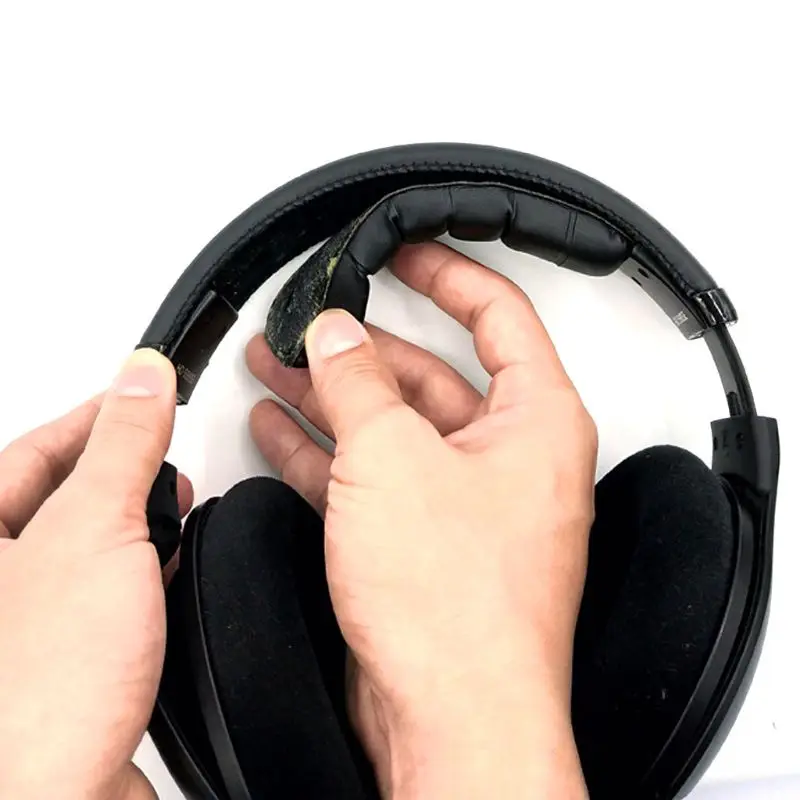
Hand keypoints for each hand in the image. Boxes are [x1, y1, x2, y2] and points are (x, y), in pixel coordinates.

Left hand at [0, 350, 190, 799]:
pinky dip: (145, 574)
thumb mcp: (93, 531)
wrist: (64, 799)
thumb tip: (142, 377)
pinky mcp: (74, 659)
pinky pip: (113, 592)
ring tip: (175, 512)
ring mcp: (33, 624)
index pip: (34, 448)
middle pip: (59, 494)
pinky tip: (169, 576)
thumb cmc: (38, 691)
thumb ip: (121, 445)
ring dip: (140, 524)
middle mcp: (3, 582)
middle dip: (122, 469)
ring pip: (92, 544)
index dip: (98, 413)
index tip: (147, 391)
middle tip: (164, 453)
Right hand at [247, 243, 596, 797]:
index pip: (499, 317)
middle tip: (314, 320)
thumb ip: (359, 383)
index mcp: (536, 423)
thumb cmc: (460, 610)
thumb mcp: (393, 460)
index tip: (408, 252)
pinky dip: (326, 451)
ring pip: (391, 427)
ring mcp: (463, 504)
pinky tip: (284, 426)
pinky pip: (371, 477)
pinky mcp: (423, 544)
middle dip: (363, 346)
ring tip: (280, 363)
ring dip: (334, 395)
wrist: (452, 720)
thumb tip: (338, 333)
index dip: (449, 275)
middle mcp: (507, 460)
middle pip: (430, 374)